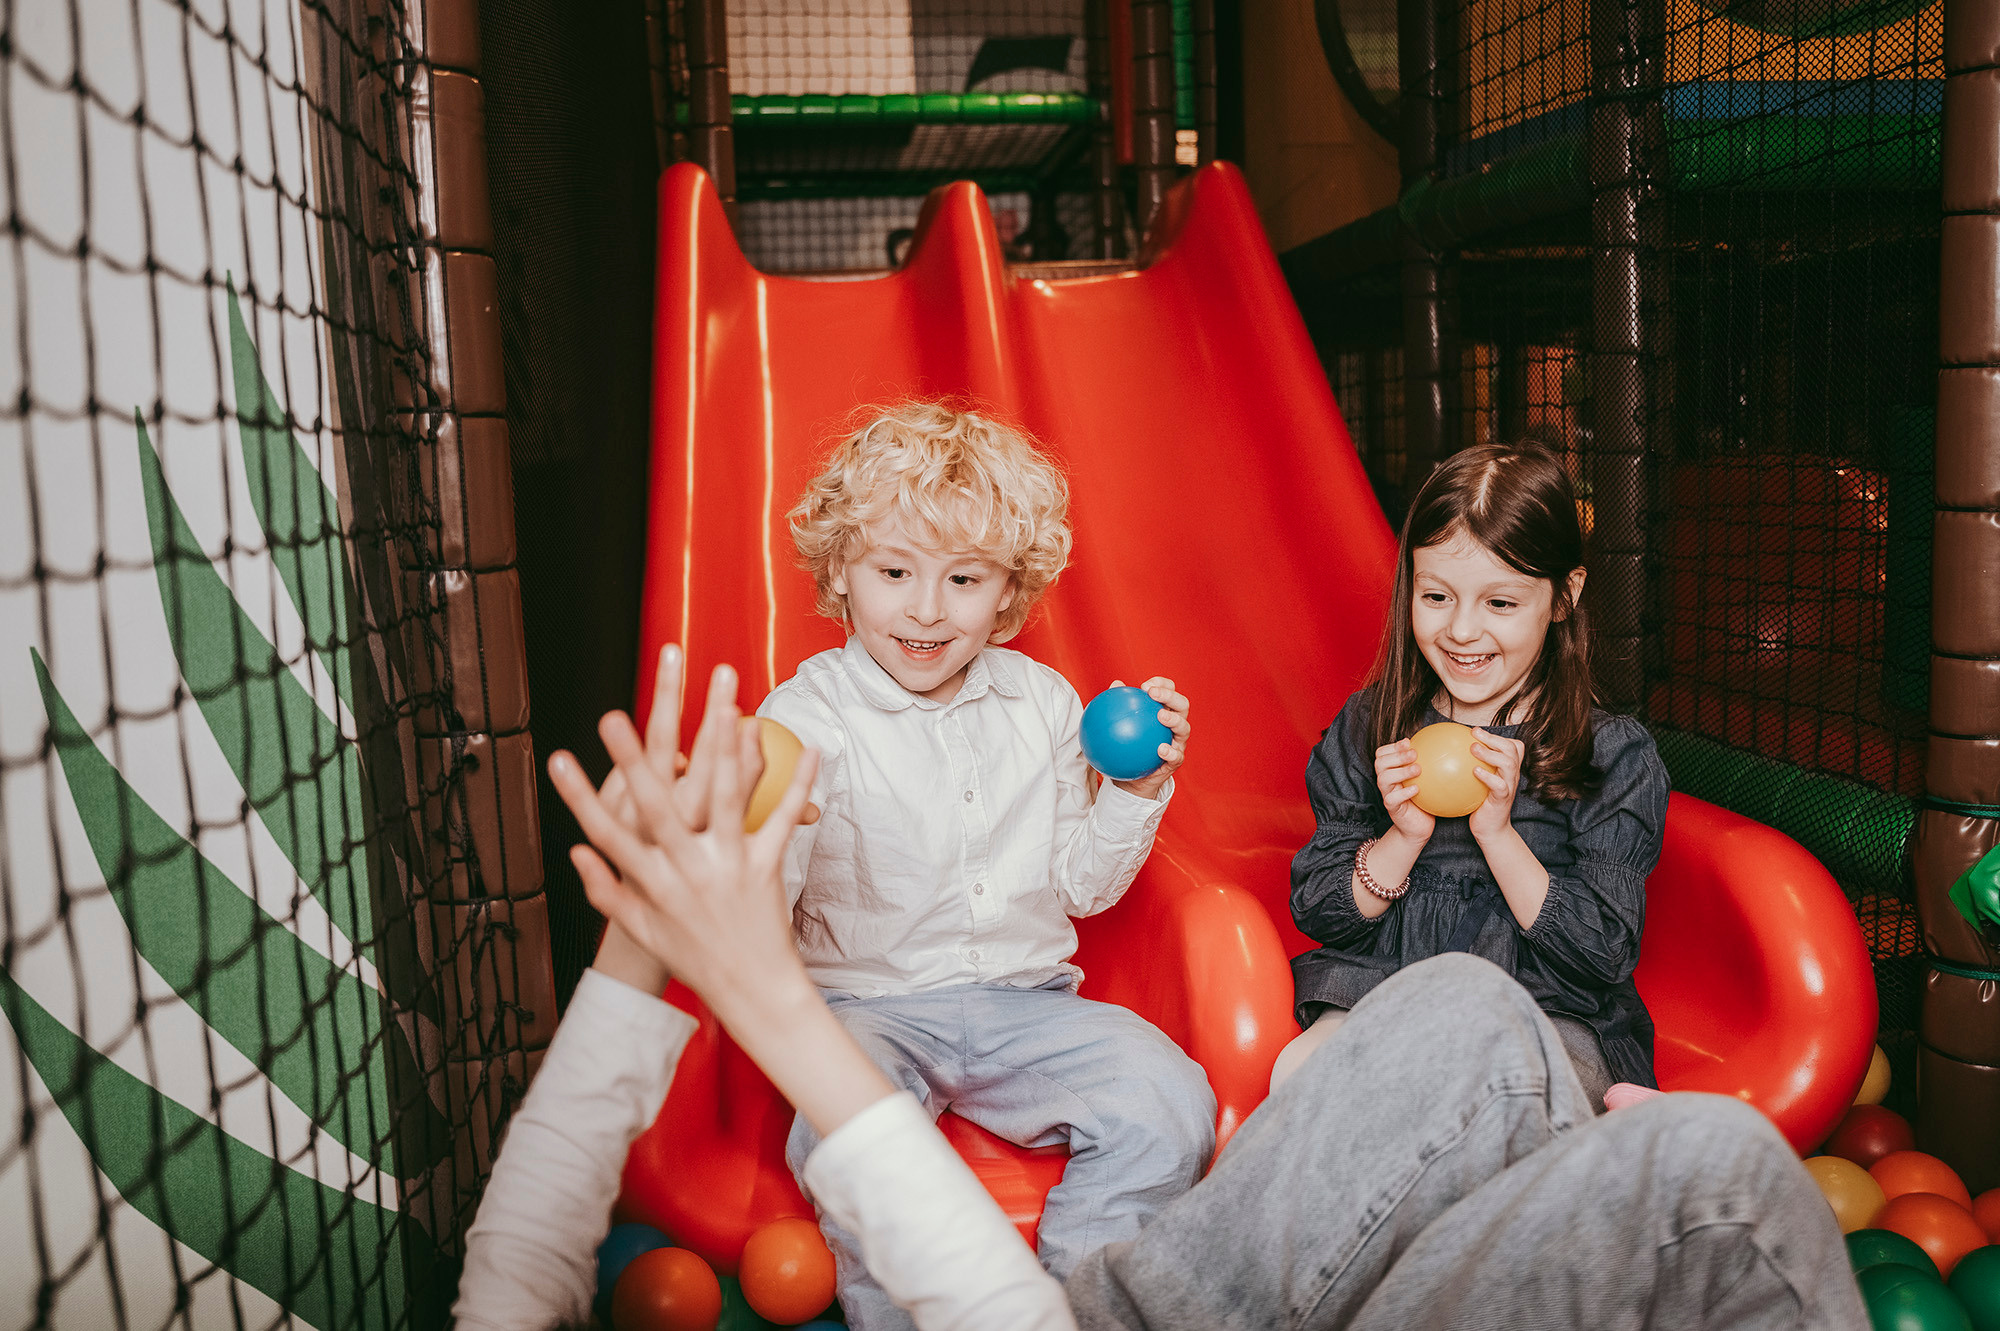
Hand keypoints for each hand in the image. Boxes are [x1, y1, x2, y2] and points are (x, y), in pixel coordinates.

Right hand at [548, 662, 821, 1014]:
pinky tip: (806, 748)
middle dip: (633, 759)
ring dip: (723, 746)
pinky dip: (796, 784)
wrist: (752, 991)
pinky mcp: (766, 866)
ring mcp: (727, 865)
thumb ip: (607, 890)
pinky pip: (781, 819)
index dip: (578, 798)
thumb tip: (575, 852)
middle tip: (614, 716)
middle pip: (656, 805)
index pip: (606, 835)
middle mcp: (686, 870)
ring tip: (723, 703)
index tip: (557, 759)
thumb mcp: (642, 931)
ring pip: (722, 796)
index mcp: (652, 884)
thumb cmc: (695, 958)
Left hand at [1108, 676, 1188, 800]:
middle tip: (1152, 693)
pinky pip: (1176, 756)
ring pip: (1184, 728)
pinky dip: (1170, 751)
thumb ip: (1120, 706)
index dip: (1162, 684)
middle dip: (1170, 695)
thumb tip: (1114, 685)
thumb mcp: (1121, 726)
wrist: (1133, 777)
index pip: (1169, 691)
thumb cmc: (1128, 746)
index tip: (1145, 686)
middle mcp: (1176, 724)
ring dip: (1174, 719)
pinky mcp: (1176, 760)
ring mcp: (1178, 742)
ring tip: (1161, 715)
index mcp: (1165, 711)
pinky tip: (1160, 749)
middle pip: (1182, 704)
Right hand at [1374, 738, 1434, 842]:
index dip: (1393, 746)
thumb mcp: (1427, 782)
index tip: (1409, 742)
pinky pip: (1392, 799)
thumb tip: (1448, 748)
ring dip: (1401, 771)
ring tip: (1418, 769)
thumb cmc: (1424, 801)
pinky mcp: (1392, 808)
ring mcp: (1387, 794)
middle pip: (1380, 762)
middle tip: (1415, 753)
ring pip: (1384, 778)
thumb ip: (1430, 767)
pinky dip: (1404, 793)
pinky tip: (1417, 789)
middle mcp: (1386, 781)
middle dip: (1397, 755)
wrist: (1418, 827)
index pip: (1382, 754)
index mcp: (1391, 771)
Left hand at [1465, 728, 1525, 843]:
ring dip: (1491, 754)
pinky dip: (1488, 777)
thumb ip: (1470, 768)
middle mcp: (1512, 775)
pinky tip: (1474, 771)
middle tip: (1474, 733)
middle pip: (1512, 749)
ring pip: (1508, 764)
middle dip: (1493, 738)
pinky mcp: (1503, 799)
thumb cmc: (1479, 804)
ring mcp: (1510, 786)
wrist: (1490, 829)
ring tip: (1474, 748)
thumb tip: (1447, 753)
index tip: (1475, 731)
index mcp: (1507, 769)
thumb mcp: (1476, 784)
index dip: (1498, 736)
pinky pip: (1499, 785)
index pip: (1512, 745)